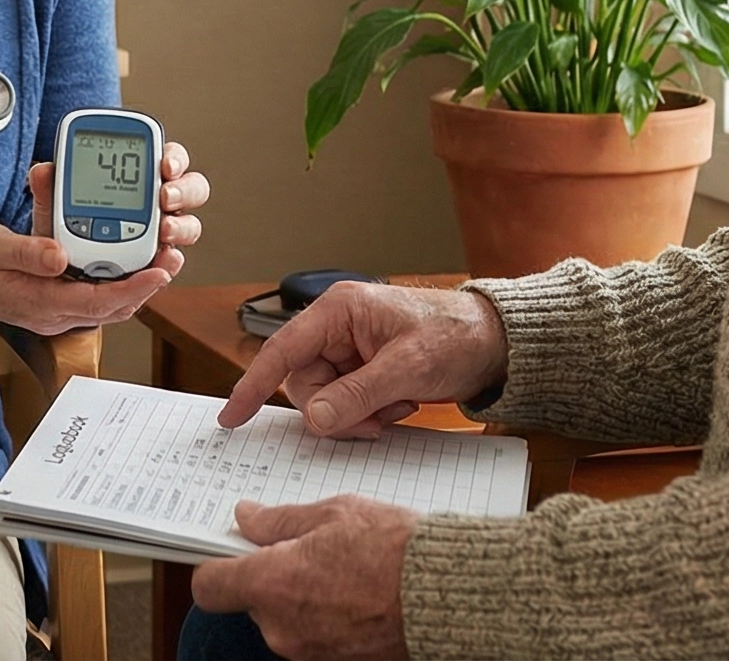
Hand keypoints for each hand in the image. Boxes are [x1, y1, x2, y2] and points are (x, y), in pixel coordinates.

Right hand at [0, 200, 167, 333]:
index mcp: (38, 302)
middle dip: (146, 285)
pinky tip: (128, 258)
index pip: (98, 301)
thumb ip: (26, 251)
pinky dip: (116, 280)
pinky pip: (93, 295)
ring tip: (160, 257)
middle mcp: (51, 313)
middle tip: (172, 258)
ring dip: (136, 284)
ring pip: (106, 303)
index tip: (160, 272)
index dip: (134, 288)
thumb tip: (60, 256)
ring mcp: (52, 310)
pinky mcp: (52, 299)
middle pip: (111, 306)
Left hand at [21, 141, 207, 270]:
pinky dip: (170, 261)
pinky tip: (164, 262)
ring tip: (164, 231)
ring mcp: (160, 234)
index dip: (174, 157)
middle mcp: (157, 203)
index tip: (165, 163)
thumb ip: (48, 191)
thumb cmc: (60, 231)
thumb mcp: (50, 210)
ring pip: (188, 225)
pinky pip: (170, 260)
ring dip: (181, 226)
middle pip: (190, 188)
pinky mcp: (154, 264)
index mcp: (137, 177)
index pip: (166, 158)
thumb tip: (42, 171)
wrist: (54, 272)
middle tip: (166, 196)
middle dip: (184, 190)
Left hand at [190, 496, 415, 659]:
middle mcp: (282, 626)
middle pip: (251, 602)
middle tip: (307, 547)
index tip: (232, 549)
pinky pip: (313, 635)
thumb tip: (246, 518)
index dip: (217, 565)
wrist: (448, 596)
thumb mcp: (334, 513)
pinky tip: (355, 592)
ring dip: (301, 596)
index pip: (210, 586)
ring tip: (342, 568)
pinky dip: (325, 616)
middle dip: (271, 576)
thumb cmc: (394, 549)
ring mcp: (309, 651)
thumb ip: (279, 521)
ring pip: (284, 619)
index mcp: (272, 583)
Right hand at [219, 283, 506, 436]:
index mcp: (339, 310)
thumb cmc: (457, 336)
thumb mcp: (408, 367)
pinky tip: (402, 403)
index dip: (252, 384)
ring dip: (359, 415)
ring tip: (399, 404)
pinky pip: (346, 405)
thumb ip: (358, 394)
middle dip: (337, 410)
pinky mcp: (364, 371)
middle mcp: (337, 329)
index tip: (231, 417)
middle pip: (304, 385)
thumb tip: (315, 419)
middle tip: (378, 418)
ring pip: (325, 401)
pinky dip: (371, 414)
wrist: (496, 342)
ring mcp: (351, 351)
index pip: (282, 350)